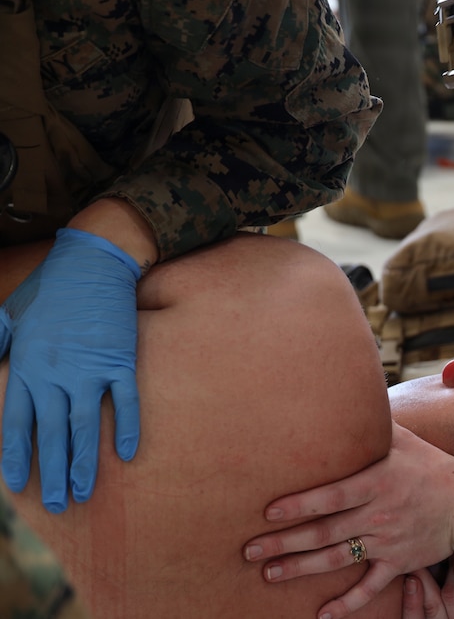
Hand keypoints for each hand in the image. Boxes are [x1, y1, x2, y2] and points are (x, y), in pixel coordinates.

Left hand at [0, 227, 141, 511]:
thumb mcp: (9, 315)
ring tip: (84, 493)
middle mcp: (56, 372)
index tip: (16, 485)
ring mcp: (91, 368)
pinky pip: (126, 402)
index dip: (17, 456)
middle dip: (52, 472)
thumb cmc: (49, 288)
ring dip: (84, 462)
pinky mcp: (121, 360)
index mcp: (26, 365)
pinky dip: (127, 428)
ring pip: (85, 425)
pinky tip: (125, 455)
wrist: (94, 263)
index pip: (18, 423)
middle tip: (57, 505)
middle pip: (51, 433)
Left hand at [242, 423, 453, 618]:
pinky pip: (371, 587)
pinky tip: (323, 614)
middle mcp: (380, 513)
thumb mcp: (407, 441)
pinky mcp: (399, 563)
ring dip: (301, 568)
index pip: (334, 496)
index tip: (269, 512)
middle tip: (250, 550)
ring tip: (269, 574)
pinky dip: (348, 604)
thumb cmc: (435, 467)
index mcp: (379, 481)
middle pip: (326, 531)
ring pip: (338, 558)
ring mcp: (388, 541)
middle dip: (285, 542)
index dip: (301, 505)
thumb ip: (376, 426)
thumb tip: (349, 398)